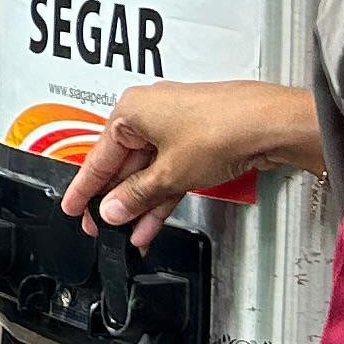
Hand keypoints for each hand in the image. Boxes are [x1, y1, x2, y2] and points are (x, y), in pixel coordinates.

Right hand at [59, 79, 321, 250]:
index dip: (85, 188)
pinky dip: (161, 198)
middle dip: (116, 200)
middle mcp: (152, 113)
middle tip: (100, 228)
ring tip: (128, 234)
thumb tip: (113, 209)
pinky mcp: (198, 143)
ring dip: (139, 205)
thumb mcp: (169, 172)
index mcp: (133, 109)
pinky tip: (152, 223)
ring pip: (148, 173)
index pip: (98, 156)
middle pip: (124, 164)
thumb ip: (136, 195)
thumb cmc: (223, 126)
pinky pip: (169, 174)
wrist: (271, 125)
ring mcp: (177, 128)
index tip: (73, 208)